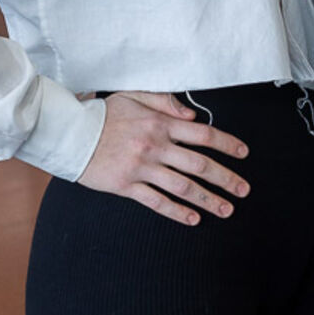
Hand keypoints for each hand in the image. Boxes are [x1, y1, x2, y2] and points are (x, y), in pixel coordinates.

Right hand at [76, 91, 248, 225]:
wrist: (69, 134)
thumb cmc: (104, 114)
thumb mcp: (136, 95)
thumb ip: (166, 102)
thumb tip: (193, 114)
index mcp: (161, 123)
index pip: (203, 134)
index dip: (227, 144)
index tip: (244, 154)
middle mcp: (155, 146)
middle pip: (199, 164)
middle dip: (225, 178)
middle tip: (244, 190)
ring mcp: (141, 168)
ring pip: (182, 187)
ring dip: (207, 199)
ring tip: (226, 209)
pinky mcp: (125, 186)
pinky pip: (156, 201)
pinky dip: (176, 211)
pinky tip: (192, 219)